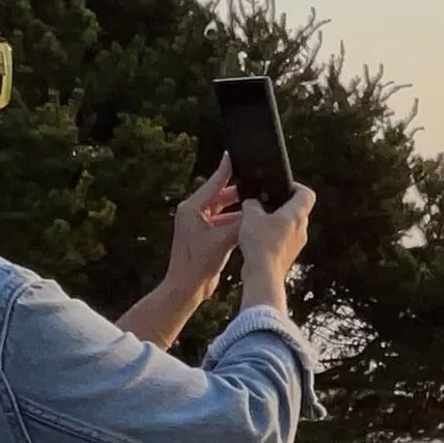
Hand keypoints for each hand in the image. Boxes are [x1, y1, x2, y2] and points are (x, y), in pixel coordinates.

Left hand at [162, 150, 244, 294]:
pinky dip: (235, 222)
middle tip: (256, 184)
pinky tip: (249, 222)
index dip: (225, 170)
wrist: (186, 288)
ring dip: (238, 209)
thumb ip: (239, 224)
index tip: (233, 155)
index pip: (213, 184)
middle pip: (220, 196)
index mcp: (192, 208)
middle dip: (238, 192)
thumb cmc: (197, 264)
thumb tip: (255, 212)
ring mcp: (198, 225)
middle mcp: (194, 213)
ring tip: (257, 204)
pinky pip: (223, 223)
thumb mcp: (222, 240)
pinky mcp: (204, 237)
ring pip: (223, 211)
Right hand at [234, 182, 314, 313]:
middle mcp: (302, 229)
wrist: (264, 275)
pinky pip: (285, 240)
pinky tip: (258, 238)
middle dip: (282, 204)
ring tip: (259, 221)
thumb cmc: (260, 243)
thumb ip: (252, 203)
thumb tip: (252, 202)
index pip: (307, 194)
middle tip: (265, 204)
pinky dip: (274, 236)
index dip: (296, 186)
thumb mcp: (250, 216)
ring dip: (277, 221)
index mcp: (297, 215)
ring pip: (291, 226)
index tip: (282, 187)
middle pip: (298, 210)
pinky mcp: (290, 255)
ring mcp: (298, 243)